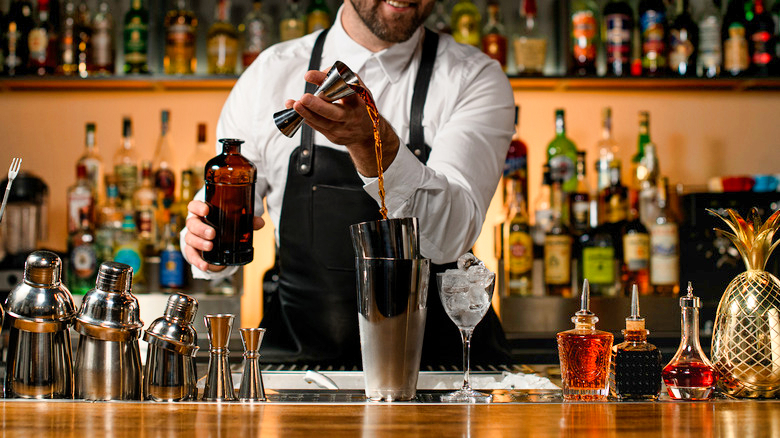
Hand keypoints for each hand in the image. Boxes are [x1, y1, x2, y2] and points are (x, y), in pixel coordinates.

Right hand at [184, 200, 264, 271]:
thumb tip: (260, 222)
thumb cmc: (222, 226)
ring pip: (190, 238)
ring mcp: (192, 237)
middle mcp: (194, 224)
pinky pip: (191, 255)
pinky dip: (197, 261)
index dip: (197, 207)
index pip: (193, 206)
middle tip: (212, 233)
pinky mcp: (192, 250)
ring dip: (199, 243)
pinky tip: (204, 265)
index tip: (206, 210)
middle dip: (201, 228)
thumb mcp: (234, 222)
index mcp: (202, 213)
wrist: (214, 242)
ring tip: (210, 246)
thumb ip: (246, 221)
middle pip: (191, 223)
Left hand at [285, 69, 399, 176]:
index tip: (310, 75)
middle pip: (334, 112)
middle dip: (318, 105)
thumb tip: (321, 73)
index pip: (345, 89)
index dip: (328, 82)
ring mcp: (342, 129)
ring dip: (306, 113)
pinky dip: (306, 119)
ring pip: (322, 122)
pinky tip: (295, 112)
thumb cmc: (359, 106)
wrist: (368, 134)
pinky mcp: (334, 137)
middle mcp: (351, 116)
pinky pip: (318, 127)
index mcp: (359, 101)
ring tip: (292, 104)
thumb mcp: (358, 90)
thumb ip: (341, 78)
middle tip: (303, 98)